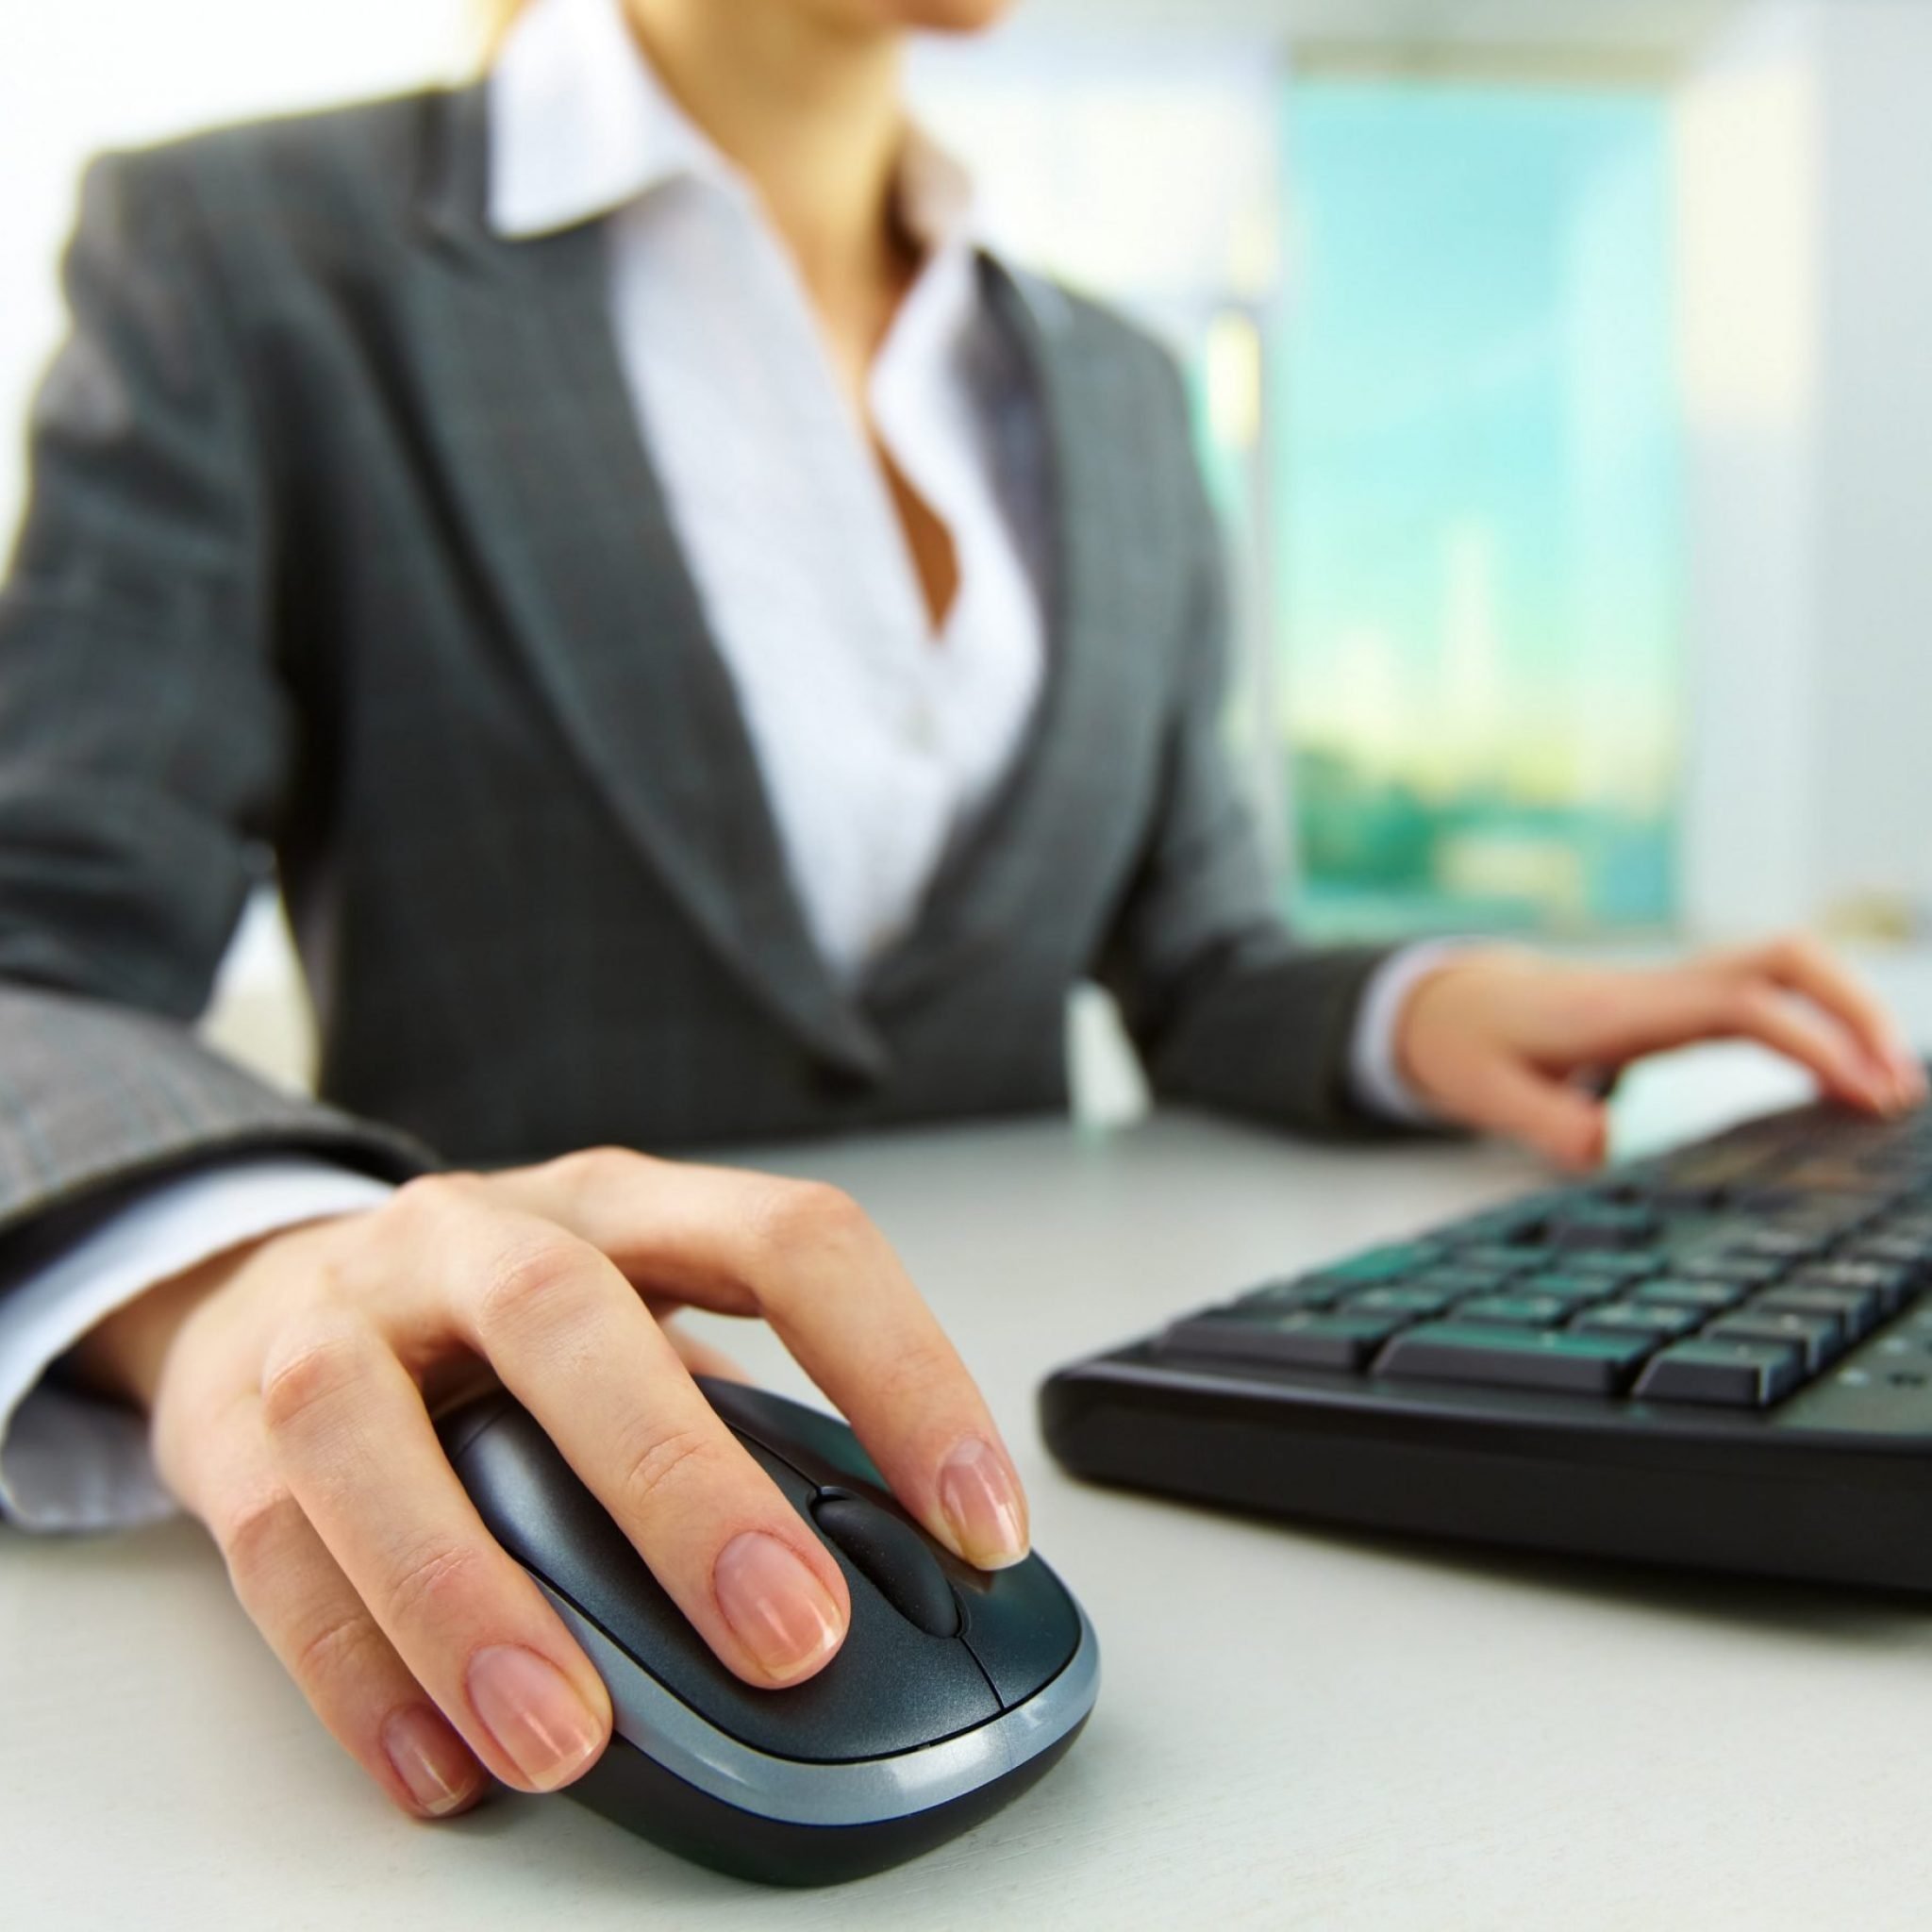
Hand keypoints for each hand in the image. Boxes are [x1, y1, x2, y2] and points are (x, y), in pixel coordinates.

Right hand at [70, 1151, 1027, 1820]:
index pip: (789, 1241)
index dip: (899, 1368)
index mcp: (623, 1204)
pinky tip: (441, 1767)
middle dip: (682, 1482)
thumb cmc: (495, 1325)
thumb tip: (882, 1561)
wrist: (272, 1286)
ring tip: (569, 1741)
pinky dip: (357, 1668)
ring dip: (477, 1595)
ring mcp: (343, 1318)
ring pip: (382, 1430)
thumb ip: (735, 1414)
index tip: (981, 1519)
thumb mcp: (636, 1319)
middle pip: (571, 1320)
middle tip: (791, 1636)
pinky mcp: (231, 1423)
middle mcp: (481, 1235)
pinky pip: (276, 1547)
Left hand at [1395, 933, 1927, 1170]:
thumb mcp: (1484, 1092)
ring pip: (1787, 966)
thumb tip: (1602, 1146)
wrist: (1449, 1002)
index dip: (1809, 1040)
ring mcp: (1676, 987)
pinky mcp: (1683, 1002)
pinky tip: (1848, 1079)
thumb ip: (1542, 1120)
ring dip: (1848, 1014)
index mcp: (1623, 1010)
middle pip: (1784, 958)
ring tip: (1891, 1090)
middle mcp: (1661, 987)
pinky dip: (1820, 1025)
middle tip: (1897, 1088)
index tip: (1860, 1093)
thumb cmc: (1469, 1045)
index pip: (1740, 1004)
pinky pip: (1770, 995)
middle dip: (1854, 1009)